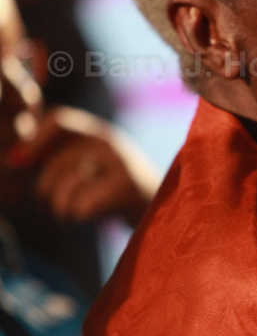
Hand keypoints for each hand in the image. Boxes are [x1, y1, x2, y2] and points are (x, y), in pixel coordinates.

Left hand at [10, 107, 158, 225]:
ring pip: (65, 188)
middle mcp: (110, 141)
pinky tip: (93, 215)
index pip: (57, 119)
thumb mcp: (87, 166)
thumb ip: (54, 157)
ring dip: (62, 208)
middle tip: (55, 203)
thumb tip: (13, 159)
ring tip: (76, 210)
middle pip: (54, 164)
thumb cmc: (113, 191)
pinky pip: (81, 205)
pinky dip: (80, 216)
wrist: (162, 210)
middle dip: (46, 190)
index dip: (33, 140)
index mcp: (96, 132)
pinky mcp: (127, 187)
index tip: (19, 163)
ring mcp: (121, 163)